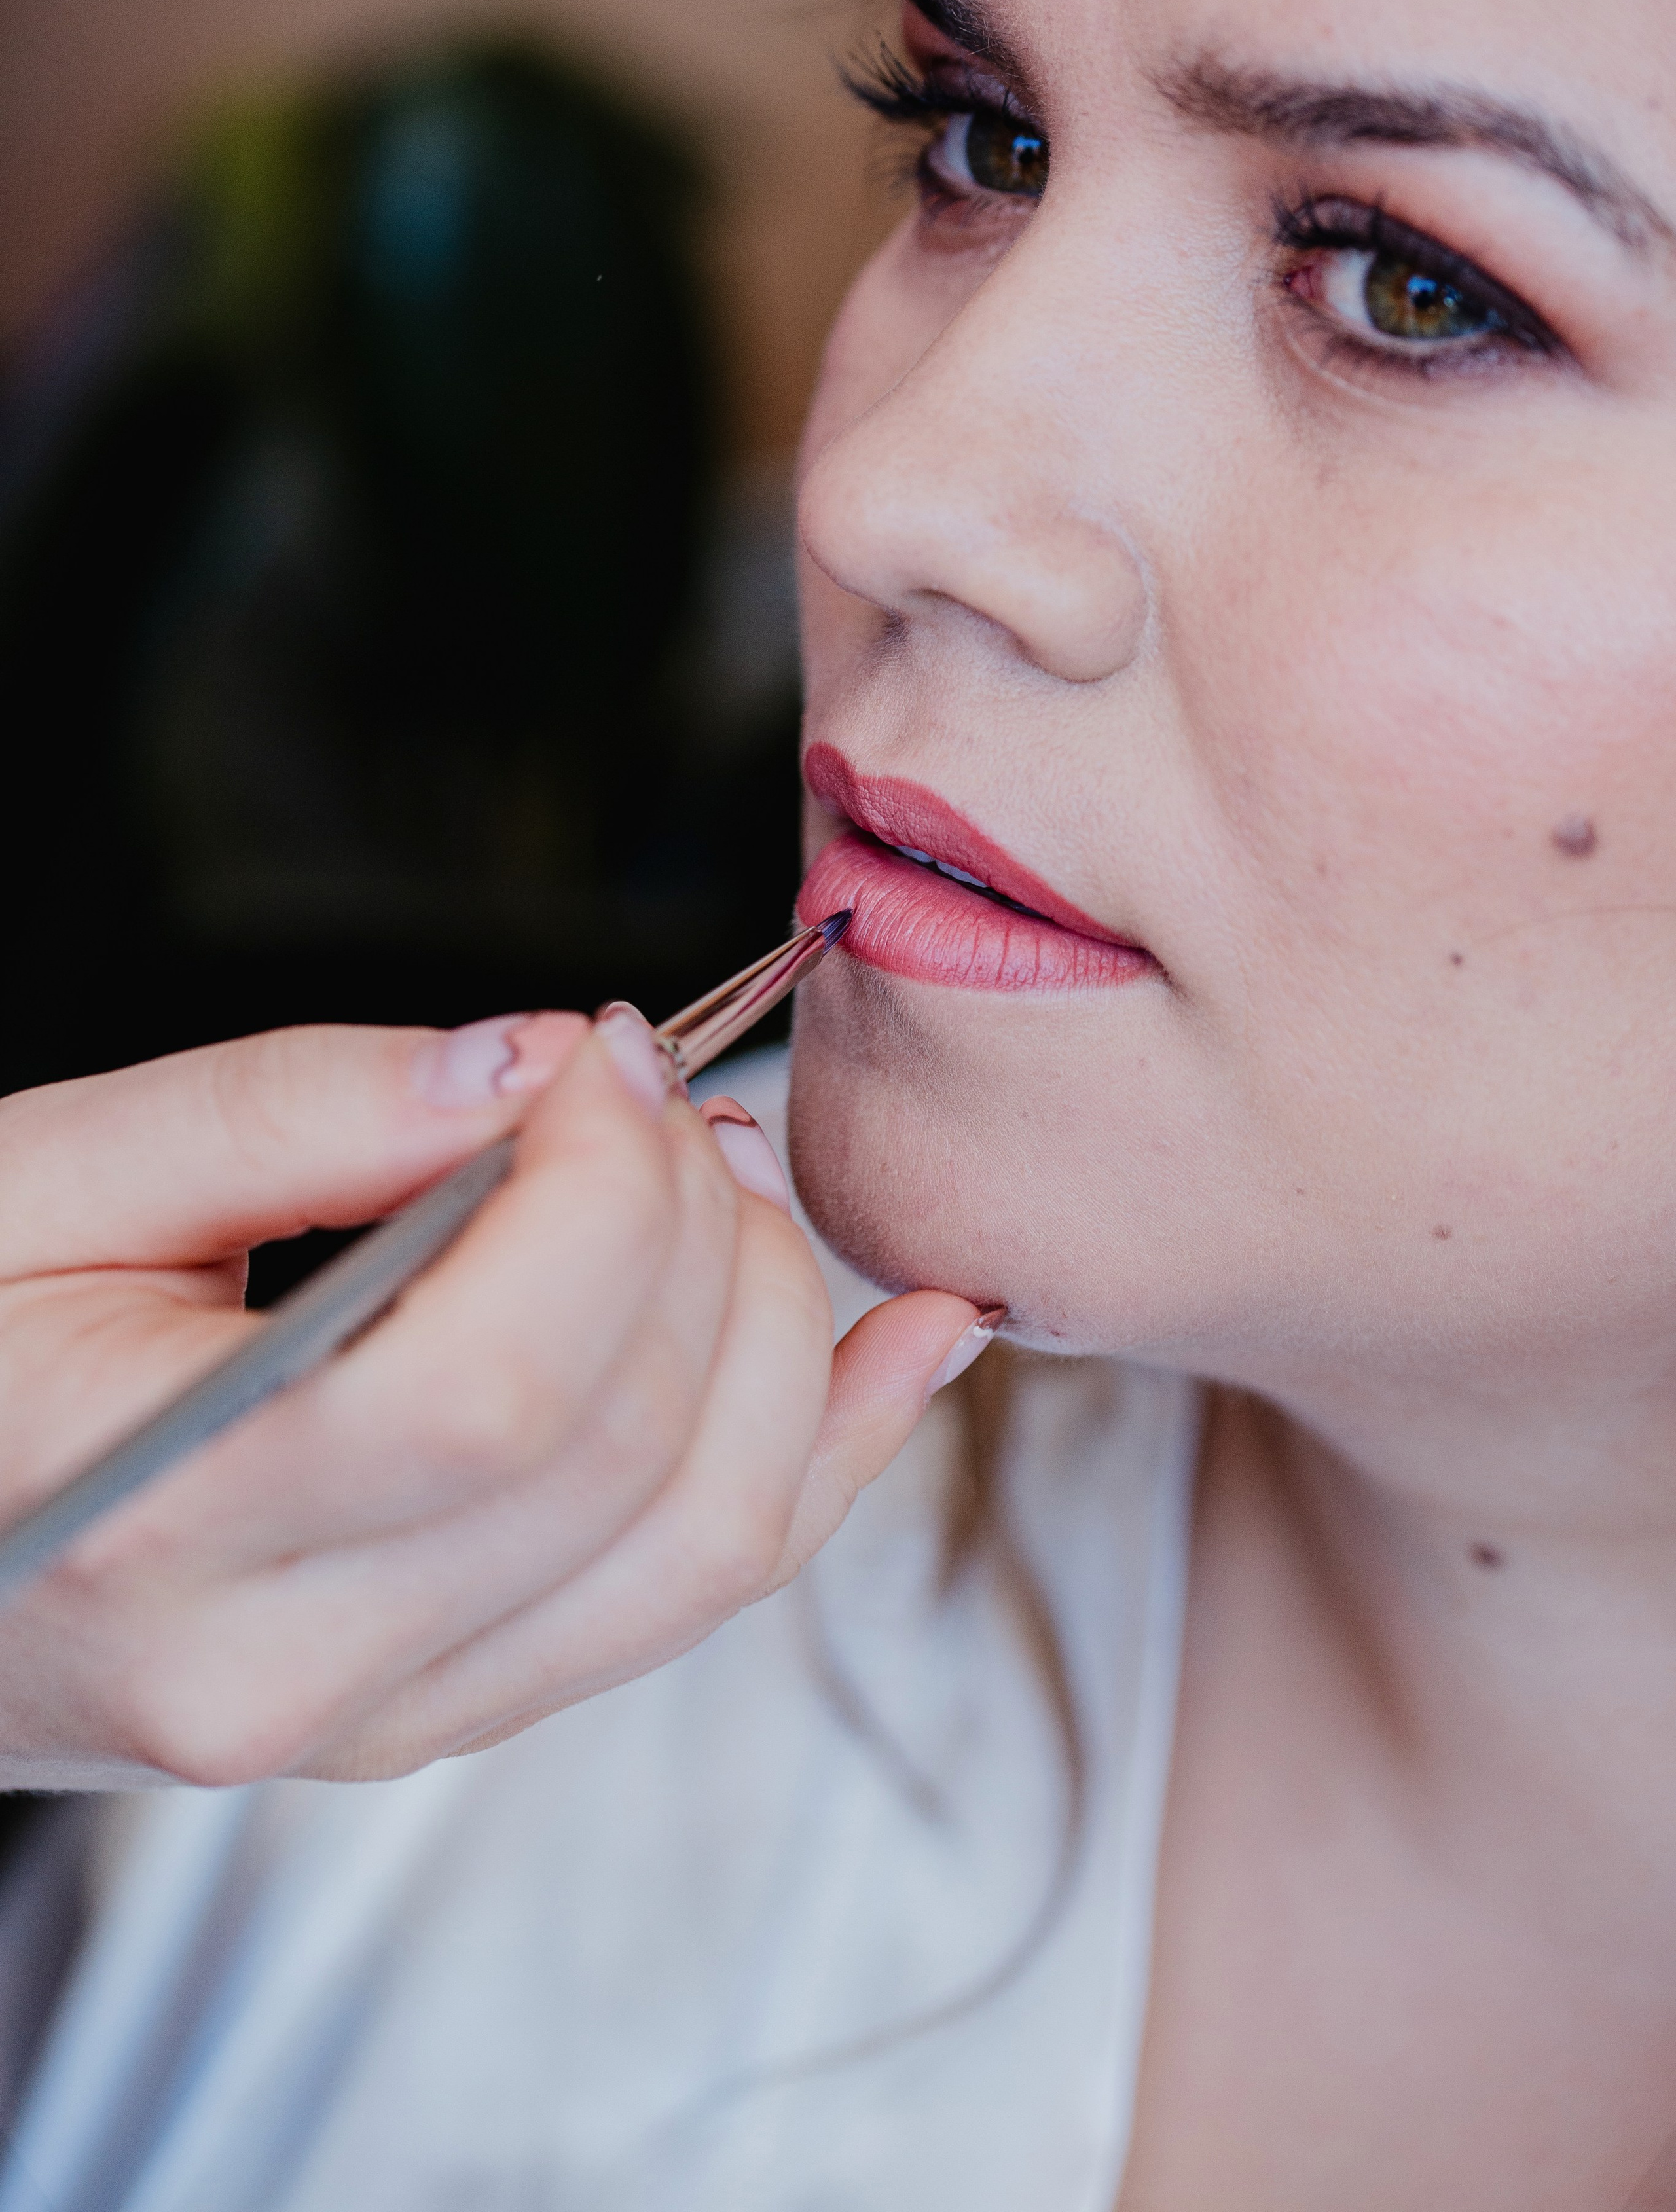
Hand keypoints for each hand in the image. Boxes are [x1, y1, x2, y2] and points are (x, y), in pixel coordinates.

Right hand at [0, 1014, 989, 1787]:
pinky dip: (824, 1455)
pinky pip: (694, 1594)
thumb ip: (283, 1110)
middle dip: (696, 1225)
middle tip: (650, 1087)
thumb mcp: (33, 1187)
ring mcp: (387, 1724)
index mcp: (168, 1541)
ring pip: (707, 1545)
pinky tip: (903, 1345)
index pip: (499, 1381)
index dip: (601, 1188)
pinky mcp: (446, 1709)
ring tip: (729, 1176)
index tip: (598, 1052)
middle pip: (633, 1451)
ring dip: (777, 1326)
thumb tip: (528, 1064)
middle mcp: (296, 1681)